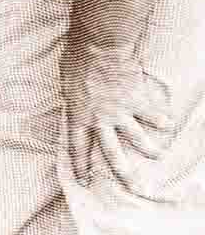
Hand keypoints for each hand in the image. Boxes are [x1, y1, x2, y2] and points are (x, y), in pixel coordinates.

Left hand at [61, 39, 173, 190]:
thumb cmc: (77, 59)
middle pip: (112, 153)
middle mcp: (101, 119)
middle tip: (135, 188)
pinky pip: (152, 113)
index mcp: (79, 116)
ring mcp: (121, 111)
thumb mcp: (67, 84)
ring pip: (138, 138)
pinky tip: (167, 123)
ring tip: (158, 155)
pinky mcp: (138, 99)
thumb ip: (74, 99)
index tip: (84, 181)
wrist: (100, 46)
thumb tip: (76, 103)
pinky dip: (161, 118)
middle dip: (124, 173)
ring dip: (150, 148)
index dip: (80, 165)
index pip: (78, 147)